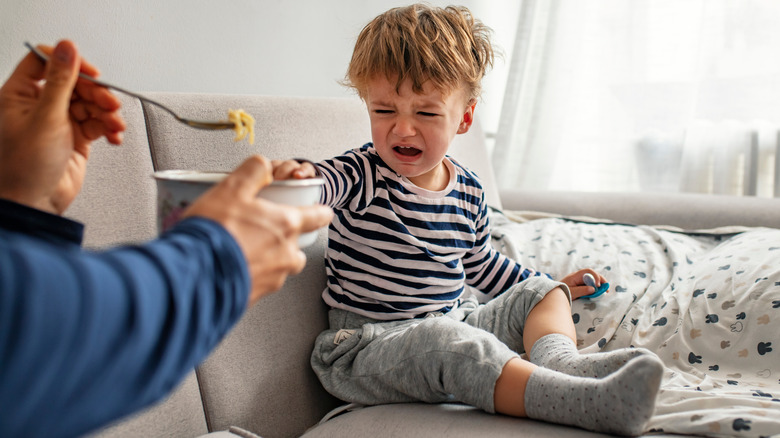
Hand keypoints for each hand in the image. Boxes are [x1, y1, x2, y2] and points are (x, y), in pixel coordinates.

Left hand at [0, 40, 125, 214]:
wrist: (34, 205)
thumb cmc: (24, 168)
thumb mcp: (45, 118)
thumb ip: (60, 81)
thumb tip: (67, 49)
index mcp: (19, 95)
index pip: (44, 63)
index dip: (70, 63)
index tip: (91, 73)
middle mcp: (38, 106)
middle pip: (74, 84)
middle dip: (96, 93)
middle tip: (108, 104)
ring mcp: (58, 122)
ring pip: (89, 104)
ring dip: (106, 112)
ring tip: (114, 124)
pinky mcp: (75, 139)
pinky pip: (97, 124)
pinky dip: (108, 128)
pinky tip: (113, 135)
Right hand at [184, 155, 333, 305]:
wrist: (194, 275)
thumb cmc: (214, 232)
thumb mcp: (232, 188)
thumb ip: (253, 172)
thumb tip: (264, 165)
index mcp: (286, 225)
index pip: (318, 216)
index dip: (320, 212)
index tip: (320, 212)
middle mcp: (286, 254)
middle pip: (298, 246)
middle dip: (286, 239)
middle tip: (264, 231)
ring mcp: (273, 278)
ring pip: (281, 266)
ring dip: (269, 258)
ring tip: (244, 249)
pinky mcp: (256, 295)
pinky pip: (260, 282)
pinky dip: (251, 274)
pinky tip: (232, 266)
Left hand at [559, 269, 607, 299]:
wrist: (553, 295)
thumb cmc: (560, 292)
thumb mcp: (571, 292)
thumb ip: (581, 291)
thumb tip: (593, 289)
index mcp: (575, 276)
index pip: (588, 271)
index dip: (595, 277)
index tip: (598, 285)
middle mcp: (579, 277)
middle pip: (593, 275)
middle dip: (601, 280)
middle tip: (606, 289)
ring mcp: (580, 281)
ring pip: (593, 280)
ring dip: (599, 285)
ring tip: (605, 291)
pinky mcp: (581, 286)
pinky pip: (590, 285)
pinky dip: (596, 288)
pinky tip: (599, 293)